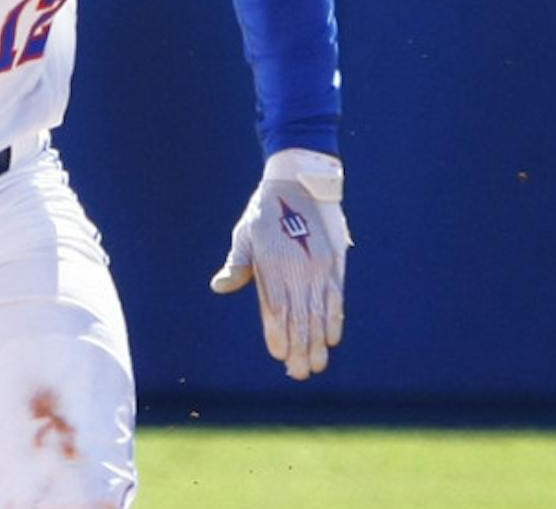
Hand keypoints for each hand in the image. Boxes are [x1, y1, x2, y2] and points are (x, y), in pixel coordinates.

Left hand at [210, 148, 350, 380]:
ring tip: (317, 365)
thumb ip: (237, 264)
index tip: (279, 355)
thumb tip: (219, 286)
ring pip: (320, 312)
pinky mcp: (334, 262)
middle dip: (301, 348)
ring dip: (319, 341)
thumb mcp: (245, 234)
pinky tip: (332, 338)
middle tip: (300, 373)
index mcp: (271, 262)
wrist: (298, 182)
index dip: (278, 332)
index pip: (276, 306)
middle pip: (300, 316)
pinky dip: (334, 319)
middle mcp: (297, 268)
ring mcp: (318, 266)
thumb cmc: (263, 212)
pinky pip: (336, 297)